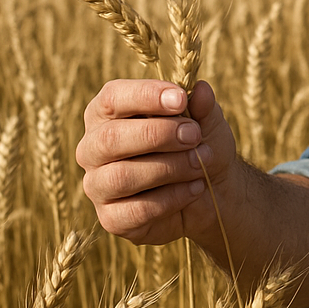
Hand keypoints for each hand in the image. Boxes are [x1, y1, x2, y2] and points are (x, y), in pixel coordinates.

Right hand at [78, 79, 237, 246]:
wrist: (214, 189)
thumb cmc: (199, 144)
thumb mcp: (206, 120)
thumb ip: (202, 105)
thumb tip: (201, 89)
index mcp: (109, 113)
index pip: (113, 97)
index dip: (146, 95)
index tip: (181, 98)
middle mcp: (94, 147)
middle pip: (111, 138)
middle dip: (159, 134)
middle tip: (194, 135)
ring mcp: (98, 185)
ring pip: (122, 176)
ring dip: (170, 167)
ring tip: (200, 162)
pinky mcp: (111, 218)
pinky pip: (136, 210)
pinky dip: (173, 197)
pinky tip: (195, 187)